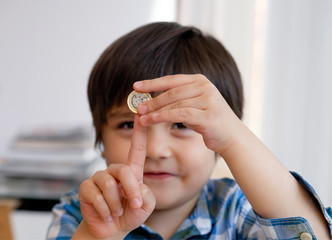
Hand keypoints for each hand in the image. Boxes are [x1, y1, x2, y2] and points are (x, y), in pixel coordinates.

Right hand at [76, 115, 155, 238]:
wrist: (111, 229)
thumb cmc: (129, 214)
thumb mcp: (145, 206)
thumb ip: (146, 195)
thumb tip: (136, 186)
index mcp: (131, 171)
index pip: (137, 148)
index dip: (139, 131)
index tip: (141, 113)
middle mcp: (114, 170)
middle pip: (124, 170)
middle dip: (130, 191)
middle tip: (133, 206)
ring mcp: (99, 177)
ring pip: (109, 184)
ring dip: (116, 204)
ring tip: (117, 212)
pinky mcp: (86, 187)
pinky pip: (96, 196)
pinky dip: (104, 209)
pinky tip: (106, 214)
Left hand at [134, 74, 242, 153]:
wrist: (232, 136)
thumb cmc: (209, 121)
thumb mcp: (194, 105)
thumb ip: (179, 98)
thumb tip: (152, 100)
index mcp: (201, 81)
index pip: (172, 80)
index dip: (152, 83)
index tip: (136, 86)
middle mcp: (205, 87)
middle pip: (171, 92)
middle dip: (152, 100)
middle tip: (138, 107)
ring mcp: (208, 100)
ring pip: (175, 103)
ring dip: (155, 110)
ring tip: (142, 118)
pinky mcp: (208, 116)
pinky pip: (181, 114)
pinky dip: (165, 116)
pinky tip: (154, 119)